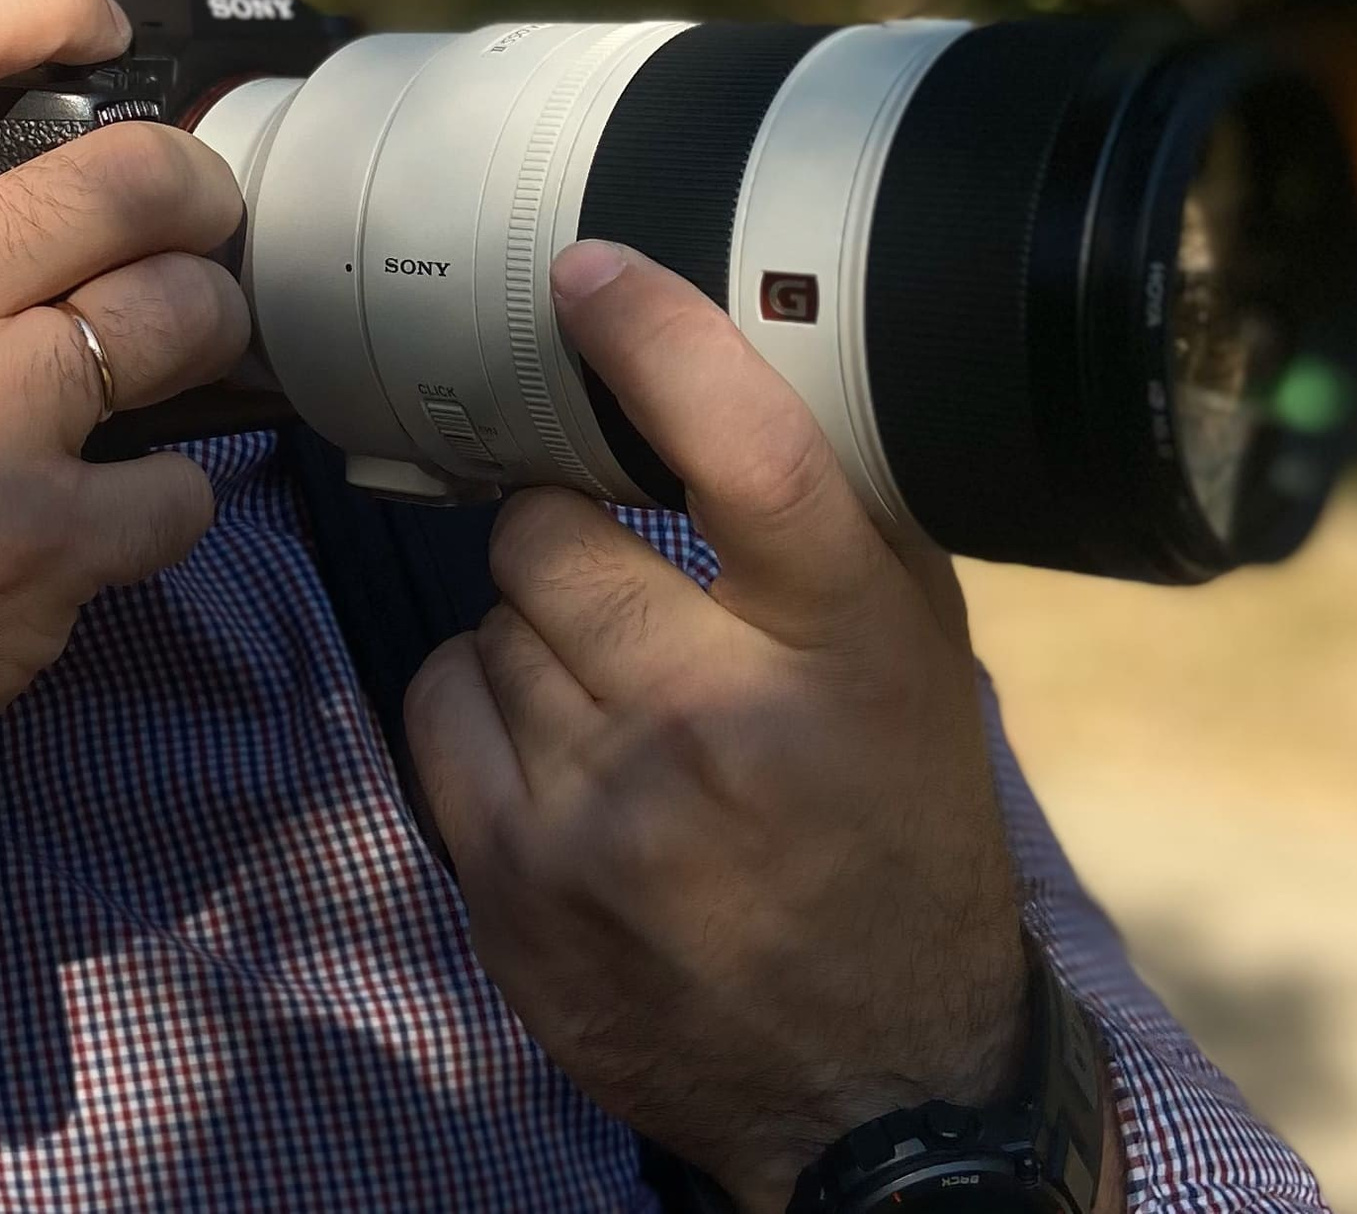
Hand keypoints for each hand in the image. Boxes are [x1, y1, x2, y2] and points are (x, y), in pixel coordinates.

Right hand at [0, 0, 250, 810]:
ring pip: (180, 320)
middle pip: (127, 178)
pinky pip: (180, 490)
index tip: (91, 19)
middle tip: (202, 215)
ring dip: (205, 331)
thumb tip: (8, 155)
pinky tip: (123, 506)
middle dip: (197, 190)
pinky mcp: (36, 544)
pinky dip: (171, 499)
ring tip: (175, 352)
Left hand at [404, 240, 1027, 1213]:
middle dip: (569, 535)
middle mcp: (724, 725)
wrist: (874, 1083)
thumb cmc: (897, 838)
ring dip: (531, 632)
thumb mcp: (920, 674)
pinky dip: (479, 706)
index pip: (750, 455)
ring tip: (611, 695)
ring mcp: (604, 815)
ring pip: (486, 617)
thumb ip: (834, 528)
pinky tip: (552, 753)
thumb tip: (715, 364)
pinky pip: (435, 706)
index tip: (587, 273)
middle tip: (624, 586)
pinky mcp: (514, 885)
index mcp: (850, 655)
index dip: (659, 340)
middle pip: (547, 530)